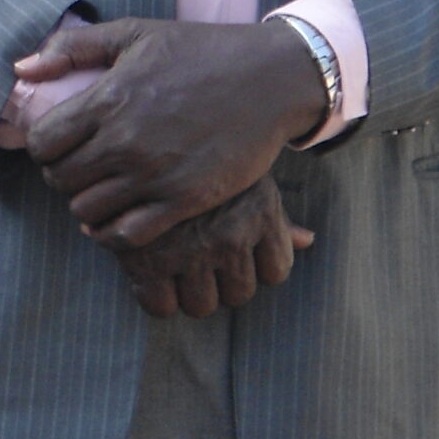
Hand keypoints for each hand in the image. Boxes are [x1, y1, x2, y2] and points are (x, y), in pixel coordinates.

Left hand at [19, 17, 327, 248]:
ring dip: (87, 204)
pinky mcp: (185, 200)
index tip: (61, 143)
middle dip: (62, 176)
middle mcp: (125, 141)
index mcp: (107, 99)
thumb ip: (73, 47)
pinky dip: (114, 233)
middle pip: (60, 180)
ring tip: (102, 190)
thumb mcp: (134, 33)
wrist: (270, 78)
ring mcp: (155, 174)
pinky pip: (128, 235)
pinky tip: (120, 217)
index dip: (44, 146)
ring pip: (86, 211)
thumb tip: (20, 68)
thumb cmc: (199, 51)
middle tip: (82, 168)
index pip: (42, 143)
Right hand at [108, 174, 314, 317]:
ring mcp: (189, 249)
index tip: (228, 248)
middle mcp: (230, 235)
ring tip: (168, 261)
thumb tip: (307, 241)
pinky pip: (160, 306)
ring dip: (186, 291)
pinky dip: (152, 295)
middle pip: (239, 294)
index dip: (252, 264)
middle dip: (218, 281)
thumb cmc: (193, 157)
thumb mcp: (240, 176)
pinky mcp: (146, 259)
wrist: (131, 132)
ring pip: (202, 304)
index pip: (275, 272)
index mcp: (260, 213)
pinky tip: (145, 270)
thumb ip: (273, 216)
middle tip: (193, 255)